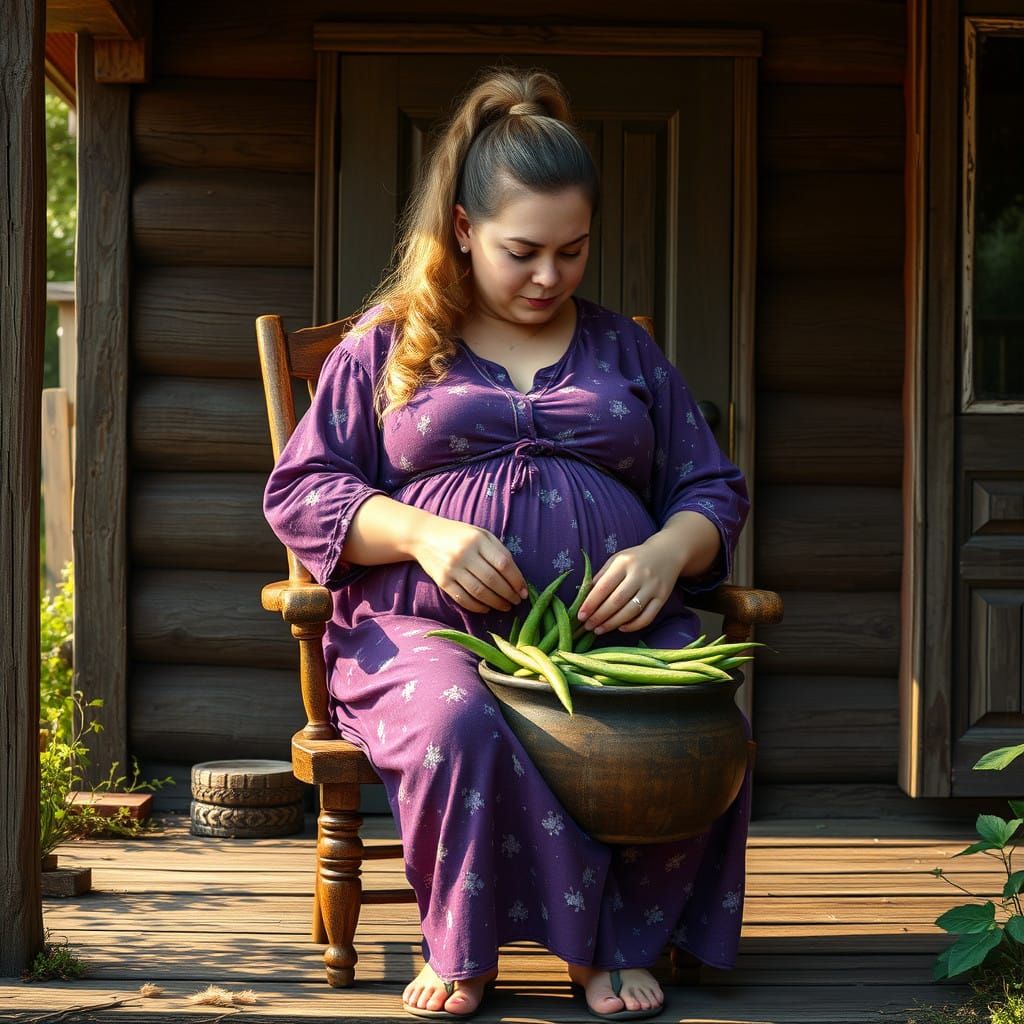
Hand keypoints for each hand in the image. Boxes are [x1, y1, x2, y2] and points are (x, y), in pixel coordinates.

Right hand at [410, 515, 528, 613]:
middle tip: (517, 602)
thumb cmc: (459, 535)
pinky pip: (463, 599)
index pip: (503, 563)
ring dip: (496, 603)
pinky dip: (478, 607)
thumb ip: (498, 550)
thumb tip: (517, 577)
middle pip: (493, 580)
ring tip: (506, 607)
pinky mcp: (442, 581)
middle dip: (509, 594)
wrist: (424, 535)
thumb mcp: (481, 534)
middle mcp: (465, 553)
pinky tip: (487, 608)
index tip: (524, 591)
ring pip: (479, 592)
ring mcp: (452, 568)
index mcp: (478, 539)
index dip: (516, 580)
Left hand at [576, 537, 684, 634]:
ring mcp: (652, 587)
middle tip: (587, 626)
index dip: (591, 603)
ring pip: (631, 611)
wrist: (668, 553)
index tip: (580, 615)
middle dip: (599, 616)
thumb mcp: (616, 560)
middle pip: (616, 601)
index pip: (604, 586)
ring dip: (613, 623)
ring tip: (599, 630)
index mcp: (624, 562)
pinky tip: (621, 628)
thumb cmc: (635, 558)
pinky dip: (633, 625)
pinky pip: (647, 617)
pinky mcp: (663, 597)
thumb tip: (585, 596)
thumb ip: (602, 576)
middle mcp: (639, 574)